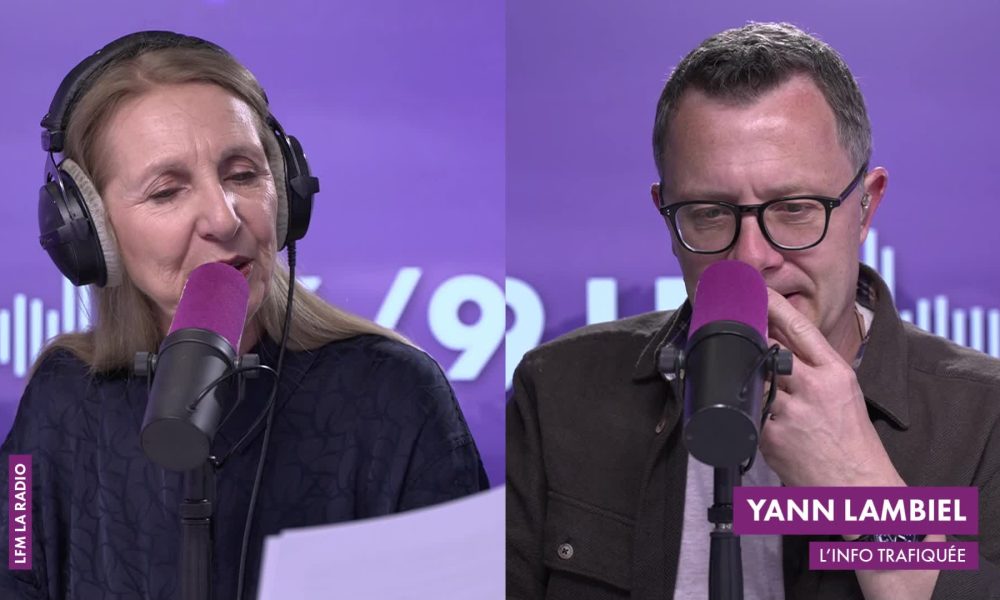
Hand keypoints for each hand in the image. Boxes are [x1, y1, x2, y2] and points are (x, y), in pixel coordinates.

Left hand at [759, 288, 904, 487]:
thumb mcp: (844, 394)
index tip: (756, 290)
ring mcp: (790, 412)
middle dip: (754, 342)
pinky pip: (751, 414)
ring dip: (753, 383)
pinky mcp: (771, 436)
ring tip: (769, 395)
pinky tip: (772, 428)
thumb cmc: (852, 441)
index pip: (799, 328)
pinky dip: (753, 417)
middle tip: (743, 336)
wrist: (858, 488)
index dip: (773, 305)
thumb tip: (782, 344)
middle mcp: (813, 387)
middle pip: (768, 348)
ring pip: (755, 380)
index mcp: (835, 373)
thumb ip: (815, 368)